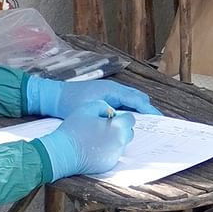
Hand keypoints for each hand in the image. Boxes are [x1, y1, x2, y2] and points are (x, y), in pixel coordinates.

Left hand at [26, 76, 159, 118]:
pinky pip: (123, 100)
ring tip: (143, 122)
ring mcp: (109, 90)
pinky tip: (126, 118)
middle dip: (147, 109)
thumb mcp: (92, 112)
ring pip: (131, 98)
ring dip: (138, 108)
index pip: (138, 100)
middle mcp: (114, 88)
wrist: (53, 96)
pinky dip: (129, 107)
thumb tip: (126, 122)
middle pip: (138, 97)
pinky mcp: (104, 95)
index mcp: (113, 91)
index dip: (150, 111)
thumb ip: (110, 116)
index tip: (159, 120)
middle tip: (154, 123)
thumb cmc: (70, 104)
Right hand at [35, 104, 135, 179]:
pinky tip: (93, 147)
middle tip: (104, 126)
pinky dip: (107, 150)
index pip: (130, 118)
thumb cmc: (73, 129)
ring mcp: (115, 155)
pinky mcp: (108, 165)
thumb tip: (111, 112)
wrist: (61, 153)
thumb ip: (104, 106)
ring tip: (96, 137)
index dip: (121, 116)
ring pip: (121, 144)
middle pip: (128, 132)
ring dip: (114, 139)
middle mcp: (120, 142)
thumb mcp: (87, 108)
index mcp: (118, 127)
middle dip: (120, 128)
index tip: (110, 118)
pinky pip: (113, 154)